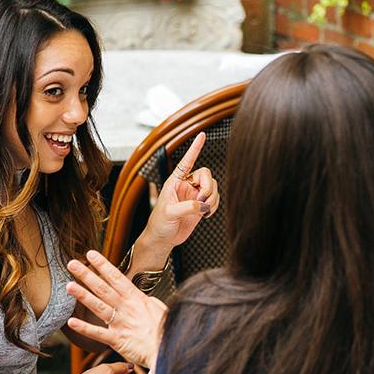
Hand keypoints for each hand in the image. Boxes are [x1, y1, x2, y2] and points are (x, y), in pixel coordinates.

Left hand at [65, 250, 166, 369]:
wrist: (169, 349)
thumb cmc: (167, 331)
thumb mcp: (161, 309)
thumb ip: (148, 302)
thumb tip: (143, 297)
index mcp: (137, 299)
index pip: (117, 277)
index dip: (103, 265)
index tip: (91, 254)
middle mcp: (127, 308)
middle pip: (103, 288)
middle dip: (87, 275)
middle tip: (72, 264)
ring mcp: (121, 323)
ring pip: (99, 306)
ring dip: (83, 295)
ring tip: (68, 286)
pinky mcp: (118, 340)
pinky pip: (98, 333)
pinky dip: (84, 328)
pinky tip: (71, 322)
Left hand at [134, 131, 220, 260]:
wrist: (163, 239)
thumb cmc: (159, 223)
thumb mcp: (169, 213)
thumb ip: (186, 207)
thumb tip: (202, 205)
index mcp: (175, 181)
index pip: (186, 161)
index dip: (195, 148)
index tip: (202, 135)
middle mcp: (186, 186)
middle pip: (206, 175)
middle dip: (208, 188)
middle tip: (202, 202)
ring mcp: (195, 196)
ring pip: (213, 187)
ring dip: (212, 199)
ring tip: (203, 211)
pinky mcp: (201, 206)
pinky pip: (215, 199)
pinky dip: (215, 206)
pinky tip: (206, 214)